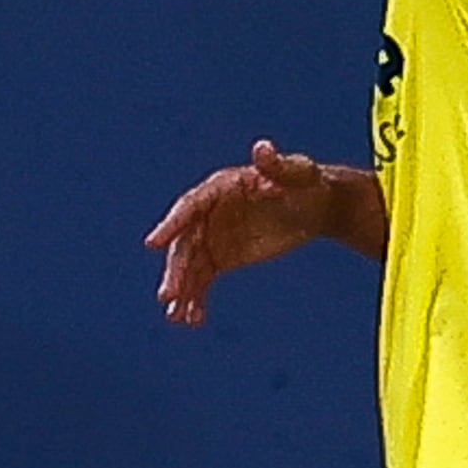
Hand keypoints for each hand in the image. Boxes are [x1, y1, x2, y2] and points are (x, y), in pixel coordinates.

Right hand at [147, 141, 351, 323]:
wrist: (315, 206)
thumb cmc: (306, 183)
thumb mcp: (297, 173)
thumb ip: (277, 164)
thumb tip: (262, 148)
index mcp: (220, 189)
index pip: (189, 207)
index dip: (170, 225)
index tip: (152, 244)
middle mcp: (208, 213)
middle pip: (185, 244)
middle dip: (176, 270)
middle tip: (168, 296)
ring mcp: (212, 237)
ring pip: (190, 266)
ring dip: (182, 291)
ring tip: (176, 316)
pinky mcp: (221, 257)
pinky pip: (202, 280)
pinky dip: (196, 299)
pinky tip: (193, 319)